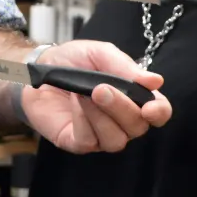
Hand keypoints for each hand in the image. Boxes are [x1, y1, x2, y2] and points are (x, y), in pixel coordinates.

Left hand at [19, 39, 171, 153]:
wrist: (37, 68)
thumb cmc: (73, 61)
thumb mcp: (100, 53)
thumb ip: (125, 67)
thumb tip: (155, 81)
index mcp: (134, 98)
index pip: (158, 112)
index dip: (159, 112)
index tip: (150, 107)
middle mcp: (121, 121)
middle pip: (137, 127)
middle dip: (121, 108)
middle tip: (101, 89)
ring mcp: (100, 135)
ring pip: (115, 140)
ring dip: (100, 115)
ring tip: (84, 93)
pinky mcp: (78, 142)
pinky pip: (88, 140)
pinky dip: (82, 119)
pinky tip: (74, 101)